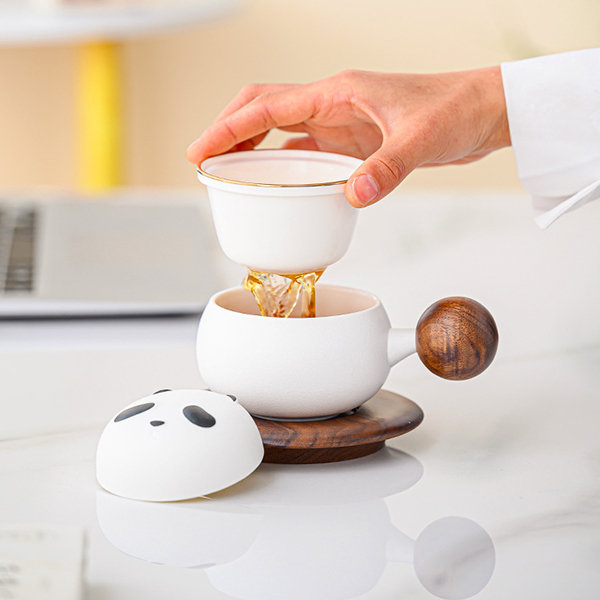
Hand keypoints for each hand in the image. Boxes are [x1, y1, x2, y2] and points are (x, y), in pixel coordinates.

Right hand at [186, 68, 509, 206]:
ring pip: (279, 129)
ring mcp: (340, 122)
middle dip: (228, 130)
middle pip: (262, 108)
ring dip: (251, 147)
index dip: (229, 128)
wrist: (479, 111)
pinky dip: (283, 163)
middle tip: (204, 160)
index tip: (202, 150)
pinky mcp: (351, 140)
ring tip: (228, 172)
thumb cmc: (453, 111)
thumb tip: (353, 196)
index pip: (267, 106)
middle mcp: (332, 103)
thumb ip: (386, 168)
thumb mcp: (420, 140)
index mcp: (338, 93)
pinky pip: (305, 150)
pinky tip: (276, 181)